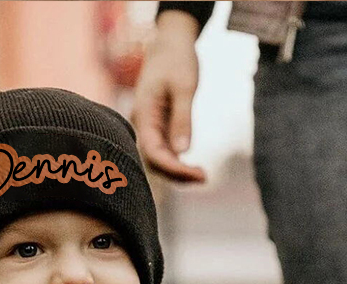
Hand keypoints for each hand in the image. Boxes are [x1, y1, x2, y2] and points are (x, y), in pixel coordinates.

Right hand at [131, 11, 206, 183]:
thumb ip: (182, 119)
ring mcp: (149, 128)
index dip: (174, 168)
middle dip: (177, 174)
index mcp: (143, 115)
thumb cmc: (177, 60)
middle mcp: (142, 125)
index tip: (198, 174)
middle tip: (204, 178)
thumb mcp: (184, 87)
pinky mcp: (158, 127)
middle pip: (154, 162)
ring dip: (178, 172)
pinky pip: (165, 152)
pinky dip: (178, 163)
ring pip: (159, 160)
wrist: (170, 43)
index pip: (154, 153)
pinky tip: (194, 168)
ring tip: (202, 176)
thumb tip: (183, 152)